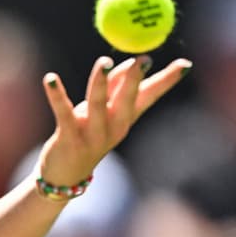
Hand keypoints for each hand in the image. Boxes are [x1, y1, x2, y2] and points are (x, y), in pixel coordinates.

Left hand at [37, 55, 190, 185]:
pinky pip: (63, 113)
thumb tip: (130, 61)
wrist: (65, 176)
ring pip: (98, 105)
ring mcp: (92, 135)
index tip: (185, 64)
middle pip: (127, 100)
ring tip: (103, 63)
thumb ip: (114, 87)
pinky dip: (56, 95)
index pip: (149, 96)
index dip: (166, 80)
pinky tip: (50, 79)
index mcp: (125, 120)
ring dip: (100, 82)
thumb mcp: (103, 112)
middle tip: (142, 60)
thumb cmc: (86, 136)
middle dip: (134, 80)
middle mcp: (113, 128)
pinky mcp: (68, 138)